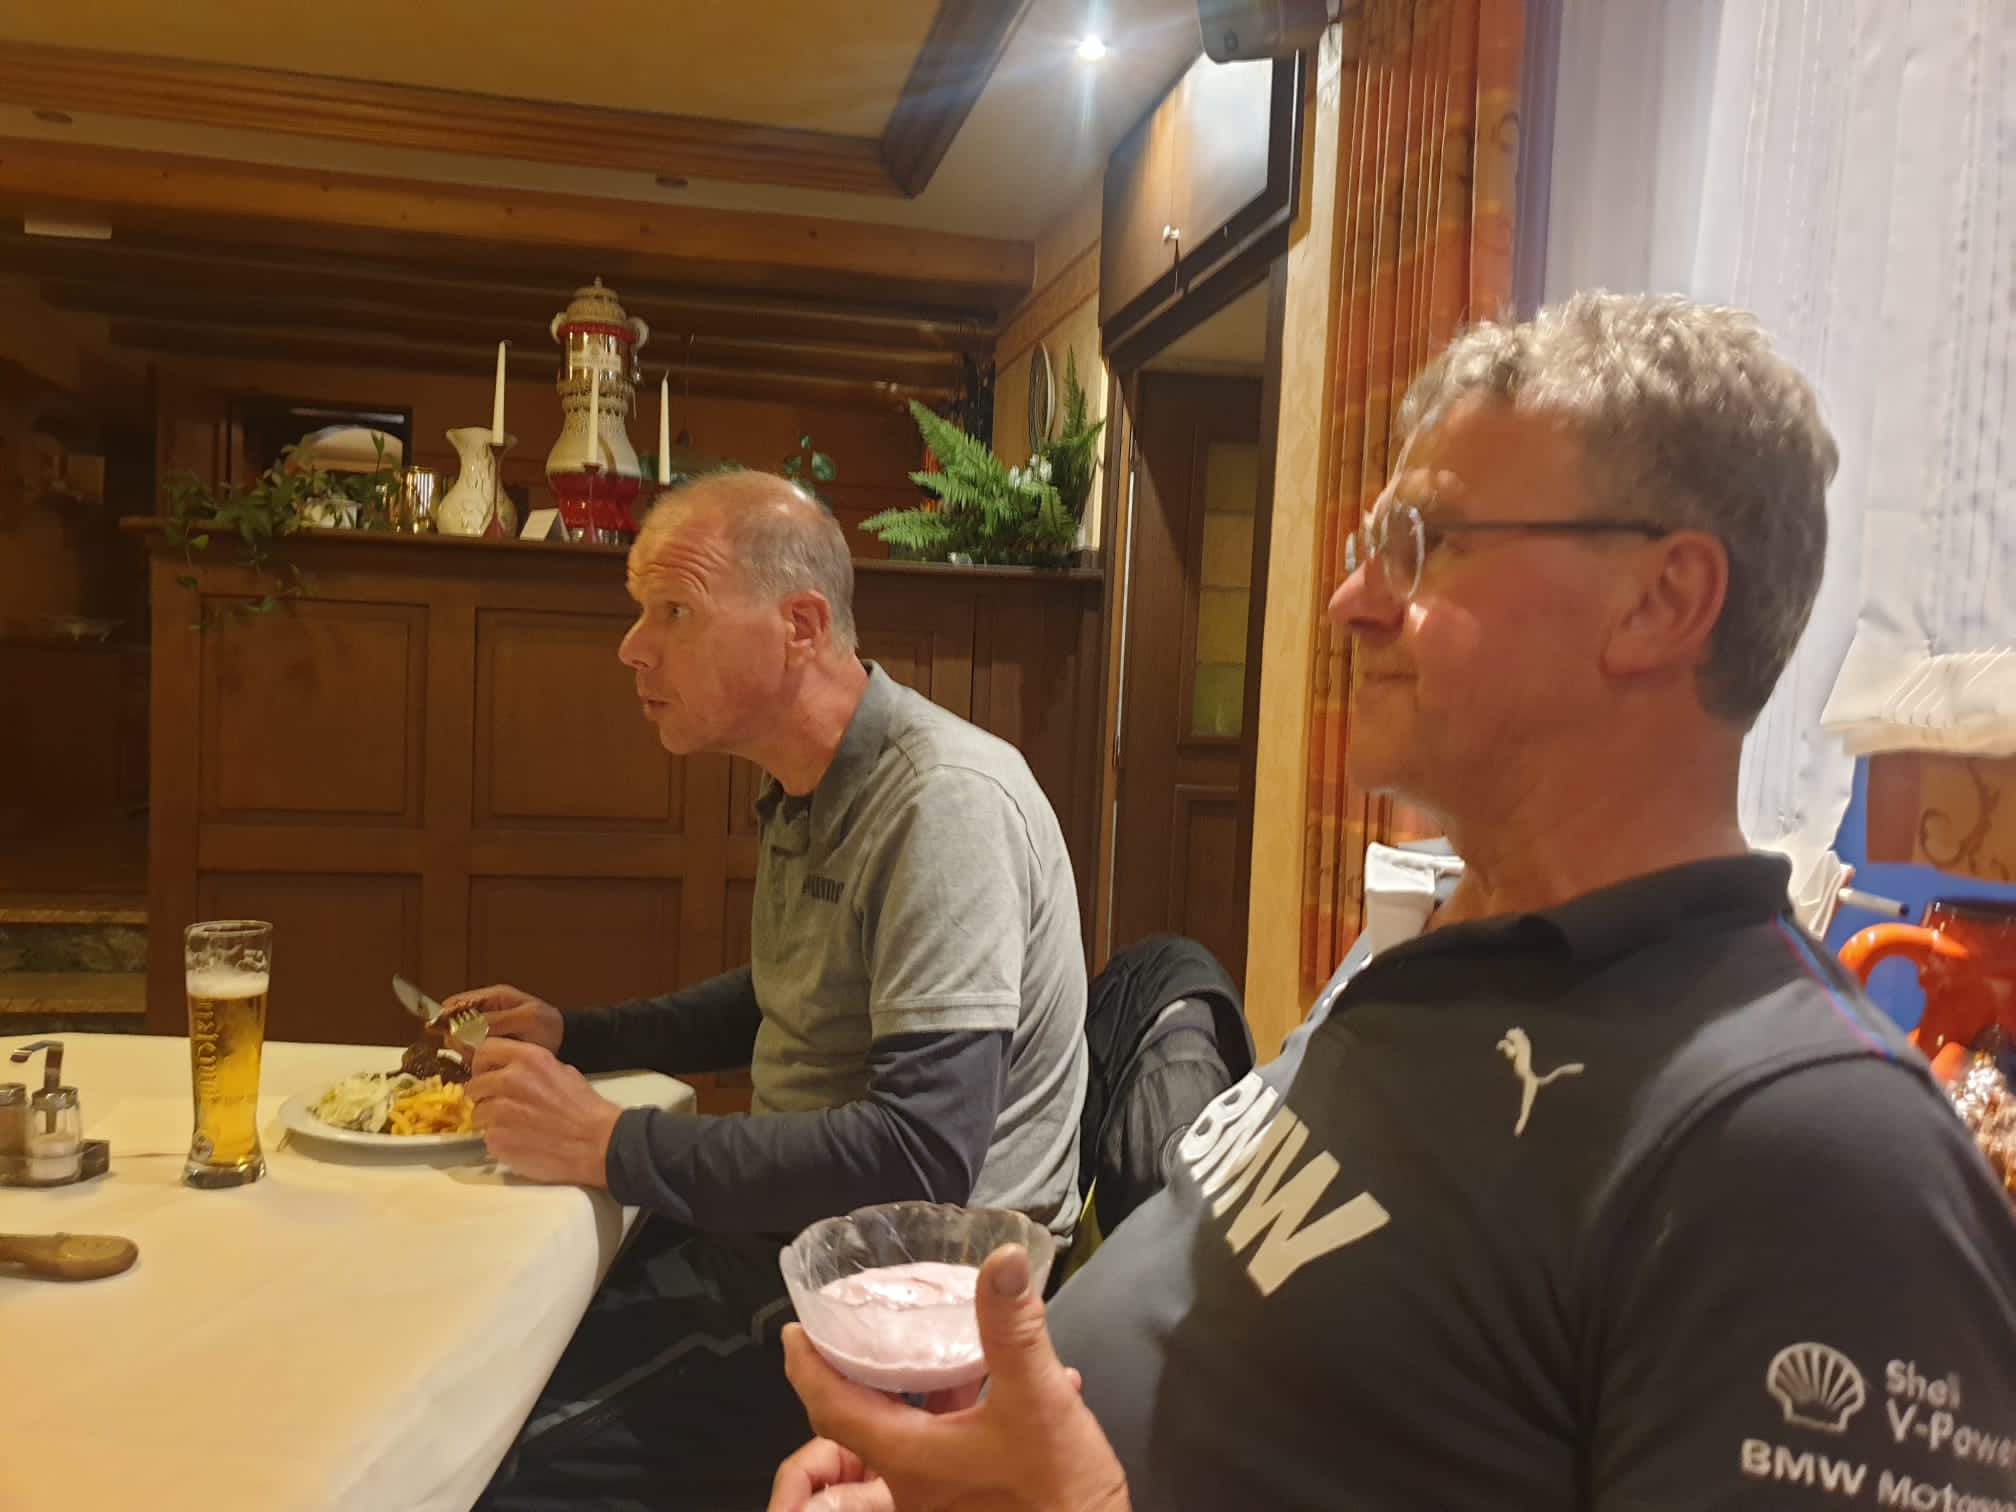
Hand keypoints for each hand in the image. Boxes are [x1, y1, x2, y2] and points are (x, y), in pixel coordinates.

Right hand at [441, 983, 563, 1053]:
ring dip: (466, 1051)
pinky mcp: (486, 1045)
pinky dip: (473, 1060)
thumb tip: (467, 1026)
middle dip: (458, 1039)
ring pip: (457, 1041)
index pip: (454, 1004)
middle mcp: (483, 1011)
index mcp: (491, 997)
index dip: (447, 1019)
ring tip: (484, 1057)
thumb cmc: (547, 1025)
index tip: (454, 1036)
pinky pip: (469, 1053)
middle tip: (474, 1050)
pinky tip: (486, 1064)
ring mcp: (483, 1029)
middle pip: (451, 1024)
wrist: (562, 1040)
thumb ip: (498, 1020)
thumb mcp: (526, 1019)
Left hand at [466, 1038, 621, 1186]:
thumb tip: (510, 1071)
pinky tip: (519, 1142)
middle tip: (499, 1106)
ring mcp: (499, 1112)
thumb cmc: (584, 1108)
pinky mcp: (496, 1140)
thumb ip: (531, 1069)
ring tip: (512, 1127)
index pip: (485, 1050)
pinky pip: (486, 1138)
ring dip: (489, 1121)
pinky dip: (498, 1141)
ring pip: (477, 1114)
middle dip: (484, 1096)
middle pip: (474, 1085)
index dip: (483, 1065)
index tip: (487, 1075)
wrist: (596, 1143)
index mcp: (528, 1058)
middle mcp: (509, 1080)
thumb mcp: (562, 1072)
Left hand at [780, 1245, 1129, 1511]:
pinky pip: (956, 1447)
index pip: (830, 1408)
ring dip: (924, 1387)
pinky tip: (1015, 1381)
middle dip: (862, 1369)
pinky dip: (968, 1410)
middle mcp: (915, 1483)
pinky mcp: (977, 1501)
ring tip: (942, 1340)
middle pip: (867, 1418)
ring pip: (916, 1431)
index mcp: (908, 1458)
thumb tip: (1000, 1260)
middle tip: (864, 1324)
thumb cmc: (1055, 1495)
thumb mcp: (1037, 1400)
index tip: (795, 1331)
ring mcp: (945, 1496)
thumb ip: (1013, 1329)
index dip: (807, 1366)